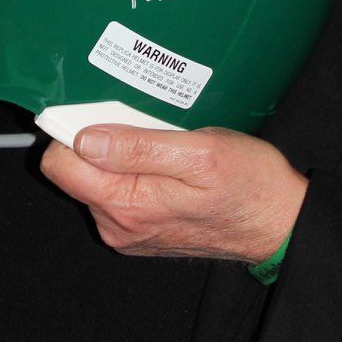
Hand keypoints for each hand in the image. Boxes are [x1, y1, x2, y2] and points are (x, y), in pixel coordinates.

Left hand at [40, 125, 306, 261]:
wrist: (281, 222)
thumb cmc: (249, 185)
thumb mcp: (200, 153)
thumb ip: (139, 147)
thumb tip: (85, 139)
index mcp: (128, 205)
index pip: (60, 165)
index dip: (74, 130)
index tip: (101, 111)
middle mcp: (119, 226)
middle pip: (76, 171)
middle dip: (101, 141)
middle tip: (148, 125)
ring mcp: (129, 231)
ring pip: (97, 180)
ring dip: (121, 155)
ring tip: (164, 143)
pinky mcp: (141, 230)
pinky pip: (119, 192)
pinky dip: (135, 171)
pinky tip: (167, 161)